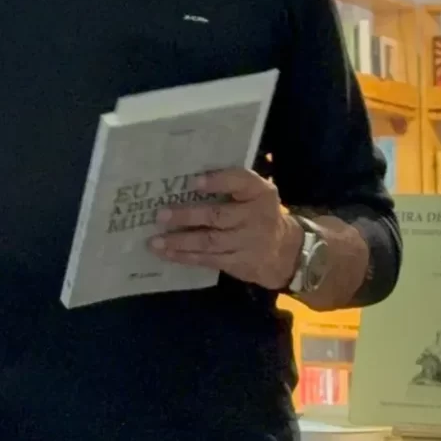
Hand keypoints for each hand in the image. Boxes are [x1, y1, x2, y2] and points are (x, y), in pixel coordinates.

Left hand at [147, 168, 302, 291]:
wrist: (284, 252)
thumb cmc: (259, 213)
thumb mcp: (256, 193)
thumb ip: (232, 183)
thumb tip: (189, 176)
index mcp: (259, 192)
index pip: (240, 182)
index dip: (217, 181)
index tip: (193, 182)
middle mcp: (255, 217)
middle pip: (219, 216)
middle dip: (188, 216)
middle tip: (161, 215)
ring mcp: (247, 243)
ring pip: (210, 242)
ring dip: (180, 242)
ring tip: (155, 241)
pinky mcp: (238, 263)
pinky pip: (209, 260)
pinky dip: (186, 257)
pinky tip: (167, 254)